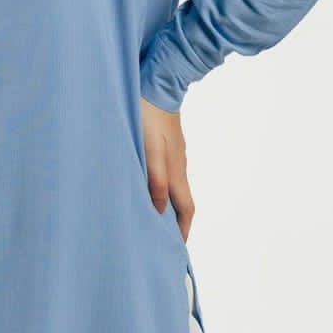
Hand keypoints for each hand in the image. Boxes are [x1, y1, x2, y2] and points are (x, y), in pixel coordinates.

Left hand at [140, 96, 194, 242]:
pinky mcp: (166, 144)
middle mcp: (179, 165)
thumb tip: (160, 210)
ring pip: (173, 187)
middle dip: (175, 223)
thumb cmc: (148, 115)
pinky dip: (161, 188)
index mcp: (176, 171)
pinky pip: (167, 173)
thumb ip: (155, 180)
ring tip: (152, 218)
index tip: (176, 249)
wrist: (158, 83)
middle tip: (162, 240)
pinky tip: (146, 187)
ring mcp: (174, 154)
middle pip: (181, 201)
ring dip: (167, 205)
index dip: (183, 231)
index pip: (186, 209)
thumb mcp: (148, 150)